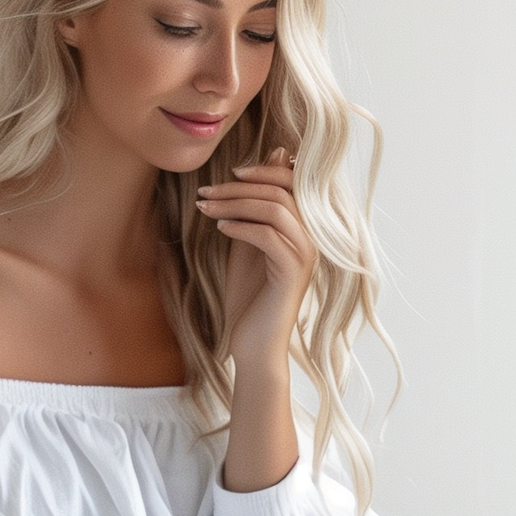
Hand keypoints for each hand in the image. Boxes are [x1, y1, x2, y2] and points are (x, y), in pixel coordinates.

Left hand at [196, 149, 315, 372]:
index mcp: (304, 229)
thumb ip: (251, 213)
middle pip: (282, 190)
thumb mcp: (245, 245)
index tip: (228, 174)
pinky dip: (241, 227)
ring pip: (276, 208)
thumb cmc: (247, 298)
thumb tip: (255, 177)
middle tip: (206, 191)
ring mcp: (305, 255)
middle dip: (239, 186)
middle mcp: (311, 239)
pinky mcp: (292, 272)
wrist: (251, 345)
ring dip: (235, 203)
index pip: (293, 181)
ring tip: (205, 207)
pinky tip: (220, 229)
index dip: (263, 170)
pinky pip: (268, 235)